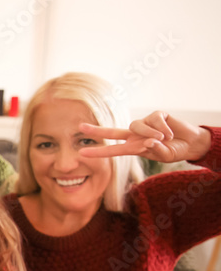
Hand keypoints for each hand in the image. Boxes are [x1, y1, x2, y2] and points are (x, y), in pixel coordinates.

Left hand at [80, 111, 211, 163]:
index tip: (81, 153)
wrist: (191, 143)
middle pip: (113, 131)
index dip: (98, 151)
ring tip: (165, 139)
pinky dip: (164, 128)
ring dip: (152, 133)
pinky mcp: (156, 115)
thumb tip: (148, 142)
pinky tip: (171, 133)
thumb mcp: (164, 155)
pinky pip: (155, 120)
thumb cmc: (175, 151)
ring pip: (138, 126)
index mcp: (134, 147)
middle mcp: (136, 135)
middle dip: (97, 130)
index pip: (113, 149)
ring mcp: (145, 124)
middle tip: (80, 127)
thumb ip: (155, 150)